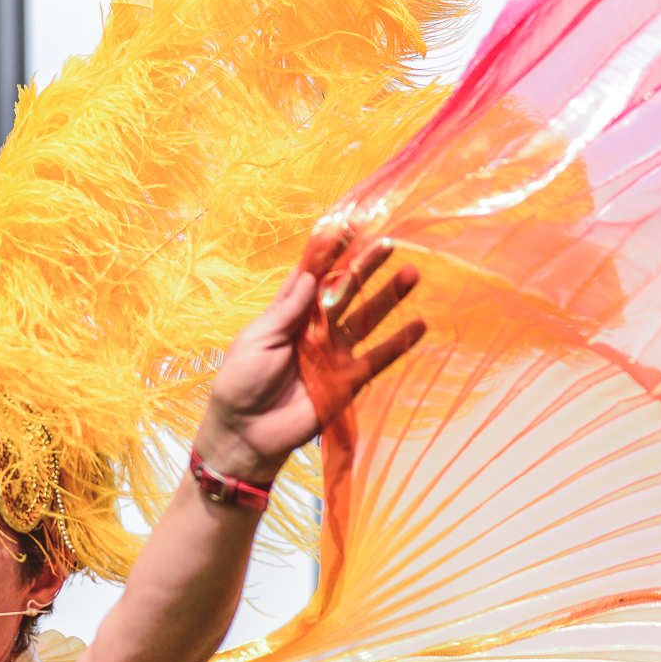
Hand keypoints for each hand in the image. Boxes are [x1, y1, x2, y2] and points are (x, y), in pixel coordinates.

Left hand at [195, 227, 424, 483]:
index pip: (314, 276)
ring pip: (366, 318)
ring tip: (412, 274)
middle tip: (389, 244)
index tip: (352, 228)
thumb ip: (286, 310)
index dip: (331, 254)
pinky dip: (398, 344)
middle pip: (346, 291)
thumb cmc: (240, 383)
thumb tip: (309, 274)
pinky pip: (378, 359)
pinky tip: (419, 325)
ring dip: (389, 297)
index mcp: (289, 313)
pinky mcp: (348, 380)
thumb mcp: (257, 339)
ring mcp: (334, 352)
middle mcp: (316, 327)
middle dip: (366, 268)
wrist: (246, 434)